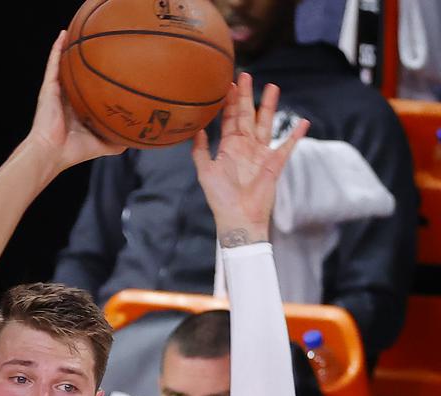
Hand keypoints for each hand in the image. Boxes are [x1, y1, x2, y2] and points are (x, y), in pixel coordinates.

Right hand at [28, 31, 123, 173]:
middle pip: (75, 76)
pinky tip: (63, 35)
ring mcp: (56, 93)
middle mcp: (66, 100)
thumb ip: (117, 141)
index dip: (95, 81)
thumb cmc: (73, 152)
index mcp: (77, 111)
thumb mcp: (102, 145)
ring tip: (78, 33)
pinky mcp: (48, 89)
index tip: (110, 70)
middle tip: (98, 49)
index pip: (87, 91)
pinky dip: (56, 49)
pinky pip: (53, 65)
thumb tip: (136, 139)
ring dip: (68, 50)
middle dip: (83, 63)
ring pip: (62, 66)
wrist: (53, 152)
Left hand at [191, 73, 308, 245]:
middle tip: (246, 75)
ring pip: (266, 123)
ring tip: (273, 87)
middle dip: (246, 96)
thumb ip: (200, 150)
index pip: (228, 119)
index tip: (227, 84)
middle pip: (247, 115)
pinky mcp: (275, 163)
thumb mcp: (205, 171)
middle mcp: (245, 146)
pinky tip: (304, 122)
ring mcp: (261, 153)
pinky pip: (287, 146)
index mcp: (228, 147)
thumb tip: (196, 130)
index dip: (228, 102)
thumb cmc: (220, 197)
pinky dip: (296, 134)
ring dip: (269, 106)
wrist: (237, 216)